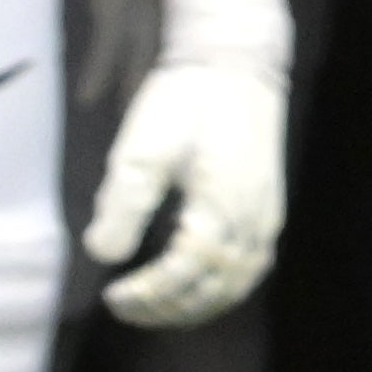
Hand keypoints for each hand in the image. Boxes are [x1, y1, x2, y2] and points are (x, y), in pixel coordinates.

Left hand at [86, 0, 291, 327]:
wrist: (235, 63)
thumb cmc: (184, 101)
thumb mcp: (141, 150)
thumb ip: (121, 205)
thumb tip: (103, 253)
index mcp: (218, 208)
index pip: (182, 274)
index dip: (146, 294)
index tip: (111, 293)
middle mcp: (250, 221)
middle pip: (213, 289)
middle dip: (167, 308)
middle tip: (126, 307)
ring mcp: (265, 218)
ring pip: (237, 284)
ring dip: (196, 305)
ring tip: (157, 306)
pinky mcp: (269, 210)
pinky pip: (250, 267)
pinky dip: (222, 288)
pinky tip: (196, 285)